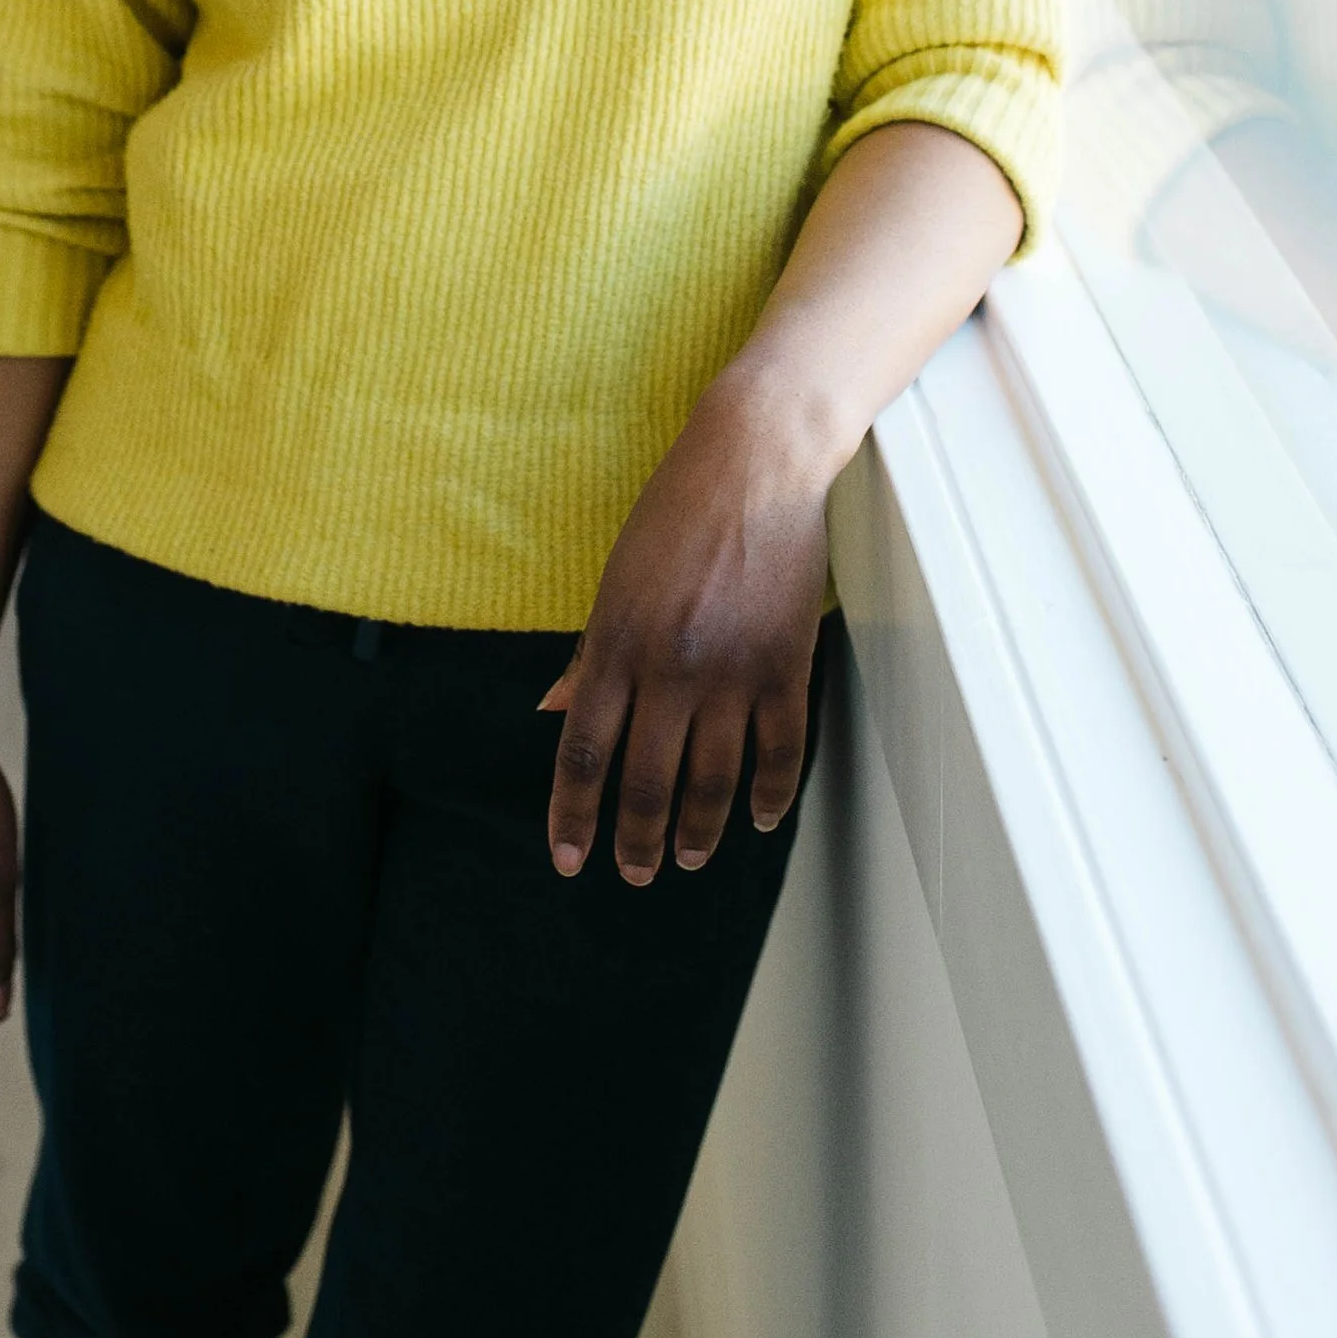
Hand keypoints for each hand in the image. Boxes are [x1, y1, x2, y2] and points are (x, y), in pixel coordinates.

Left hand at [542, 375, 832, 884]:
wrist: (754, 463)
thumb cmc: (675, 511)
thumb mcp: (614, 579)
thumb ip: (589, 653)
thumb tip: (551, 709)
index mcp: (615, 644)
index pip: (582, 752)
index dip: (573, 813)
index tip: (570, 858)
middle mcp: (669, 668)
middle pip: (646, 781)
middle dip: (636, 840)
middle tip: (636, 874)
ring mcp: (731, 671)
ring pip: (713, 780)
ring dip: (699, 830)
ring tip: (688, 857)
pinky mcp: (785, 664)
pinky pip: (781, 751)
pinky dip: (771, 795)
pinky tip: (762, 819)